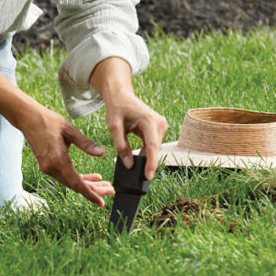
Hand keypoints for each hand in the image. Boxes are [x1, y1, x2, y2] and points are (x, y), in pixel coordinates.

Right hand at [18, 106, 115, 205]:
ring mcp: (48, 167)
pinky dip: (79, 177)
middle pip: (75, 185)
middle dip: (94, 190)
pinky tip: (93, 177)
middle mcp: (51, 167)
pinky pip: (66, 176)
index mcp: (58, 159)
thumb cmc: (48, 121)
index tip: (100, 202)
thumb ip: (86, 143)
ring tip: (105, 184)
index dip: (90, 194)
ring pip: (71, 182)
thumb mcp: (69, 129)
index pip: (76, 183)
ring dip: (88, 184)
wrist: (27, 118)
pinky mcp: (48, 165)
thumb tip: (102, 153)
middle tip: (110, 190)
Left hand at [90, 58, 168, 179]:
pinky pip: (152, 145)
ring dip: (146, 159)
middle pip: (154, 149)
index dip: (151, 163)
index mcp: (149, 120)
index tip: (148, 177)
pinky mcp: (158, 129)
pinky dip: (146, 153)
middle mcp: (159, 123)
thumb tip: (129, 165)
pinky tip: (138, 161)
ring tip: (138, 172)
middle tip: (139, 181)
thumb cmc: (116, 108)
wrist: (121, 95)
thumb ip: (121, 146)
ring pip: (154, 149)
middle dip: (148, 164)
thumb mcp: (114, 127)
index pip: (152, 146)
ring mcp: (161, 126)